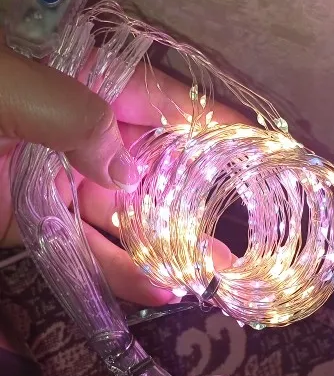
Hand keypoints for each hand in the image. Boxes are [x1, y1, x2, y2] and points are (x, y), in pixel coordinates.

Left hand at [0, 37, 241, 304]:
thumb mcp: (15, 89)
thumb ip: (77, 119)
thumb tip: (127, 174)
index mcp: (86, 85)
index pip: (166, 104)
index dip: (217, 124)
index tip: (266, 146)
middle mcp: (85, 134)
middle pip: (156, 169)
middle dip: (201, 199)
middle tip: (246, 225)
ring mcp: (63, 181)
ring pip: (128, 217)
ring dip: (169, 246)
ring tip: (214, 274)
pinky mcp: (39, 224)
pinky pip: (86, 250)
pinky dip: (121, 273)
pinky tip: (158, 290)